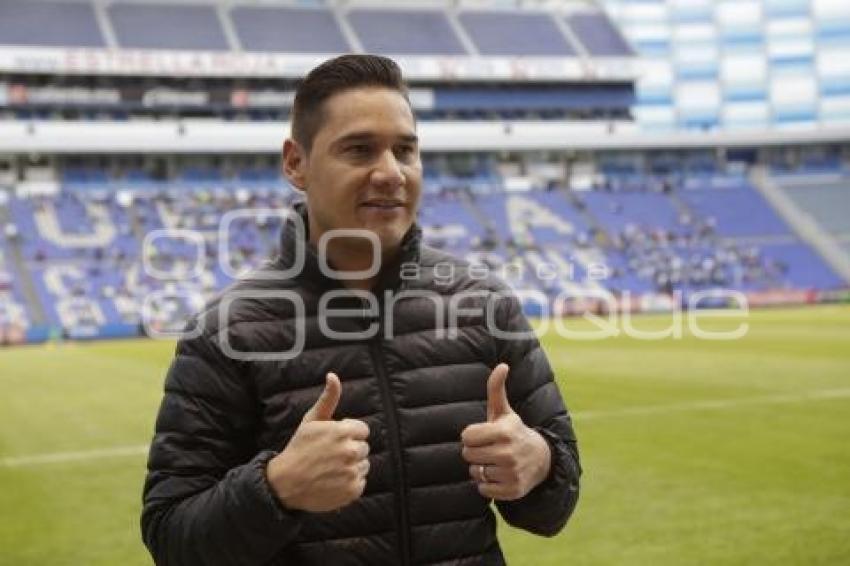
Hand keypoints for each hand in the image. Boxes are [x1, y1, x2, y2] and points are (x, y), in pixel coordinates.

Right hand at [265, 372, 369, 512]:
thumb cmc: (299, 448)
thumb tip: (333, 375)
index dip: (349, 434)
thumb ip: (328, 398)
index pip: (362, 430)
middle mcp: (350, 451)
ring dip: (351, 466)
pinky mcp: (353, 490)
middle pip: (363, 447)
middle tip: (330, 456)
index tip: (333, 441)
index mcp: (342, 431)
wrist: (285, 483)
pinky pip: (361, 481)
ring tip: (331, 468)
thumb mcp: (312, 420)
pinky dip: (350, 482)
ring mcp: (352, 472)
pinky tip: (333, 481)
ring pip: (364, 465)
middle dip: (350, 449)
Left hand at [461, 364, 551, 500]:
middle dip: (474, 452)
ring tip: (495, 462)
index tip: (483, 435)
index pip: (466, 436)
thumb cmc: (513, 432)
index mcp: (504, 431)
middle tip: (488, 449)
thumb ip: (496, 388)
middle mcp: (508, 453)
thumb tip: (502, 365)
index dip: (471, 436)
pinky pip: (483, 489)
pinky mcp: (513, 490)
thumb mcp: (504, 411)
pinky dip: (487, 485)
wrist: (541, 460)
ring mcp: (511, 473)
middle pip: (467, 455)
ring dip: (481, 468)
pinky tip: (499, 475)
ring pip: (475, 472)